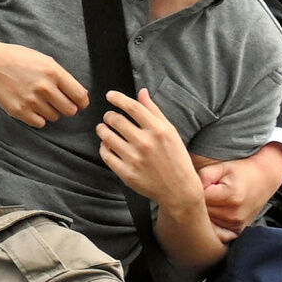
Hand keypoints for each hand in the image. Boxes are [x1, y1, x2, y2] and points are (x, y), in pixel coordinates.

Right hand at [0, 39, 88, 127]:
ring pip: (54, 117)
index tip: (80, 104)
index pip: (80, 96)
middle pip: (70, 110)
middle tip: (60, 103)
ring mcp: (32, 100)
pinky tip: (32, 107)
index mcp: (54, 73)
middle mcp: (45, 87)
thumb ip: (63, 77)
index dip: (82, 102)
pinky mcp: (20, 111)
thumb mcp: (46, 61)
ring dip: (51, 111)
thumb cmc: (21, 60)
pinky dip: (38, 118)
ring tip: (40, 100)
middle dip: (68, 108)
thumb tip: (80, 95)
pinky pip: (40, 123)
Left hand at [97, 88, 202, 208]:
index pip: (132, 107)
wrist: (179, 190)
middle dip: (108, 115)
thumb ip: (154, 110)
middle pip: (116, 120)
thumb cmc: (176, 158)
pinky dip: (103, 147)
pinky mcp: (126, 173)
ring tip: (103, 128)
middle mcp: (145, 143)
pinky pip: (106, 155)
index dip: (118, 98)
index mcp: (158, 130)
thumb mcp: (170, 131)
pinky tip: (107, 144)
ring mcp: (134, 159)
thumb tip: (142, 92)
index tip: (110, 95)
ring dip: (102, 129)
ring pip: (107, 136)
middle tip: (108, 116)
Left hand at [198, 143, 281, 235]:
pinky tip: (209, 214)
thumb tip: (189, 189)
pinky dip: (209, 224)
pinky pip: (214, 232)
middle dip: (195, 203)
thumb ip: (204, 176)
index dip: (192, 190)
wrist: (263, 179)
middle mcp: (234, 214)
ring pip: (206, 223)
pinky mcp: (236, 231)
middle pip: (201, 213)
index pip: (199, 199)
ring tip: (206, 201)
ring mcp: (236, 225)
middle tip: (196, 193)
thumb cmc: (240, 171)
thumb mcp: (222, 167)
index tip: (192, 185)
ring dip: (201, 214)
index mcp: (231, 197)